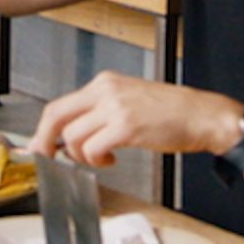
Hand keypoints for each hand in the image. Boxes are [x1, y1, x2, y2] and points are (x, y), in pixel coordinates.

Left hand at [26, 71, 243, 168]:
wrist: (202, 115)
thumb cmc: (171, 112)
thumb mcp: (129, 101)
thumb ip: (100, 113)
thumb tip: (71, 135)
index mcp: (104, 83)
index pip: (59, 105)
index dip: (44, 130)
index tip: (40, 147)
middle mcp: (105, 90)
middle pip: (55, 115)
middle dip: (45, 142)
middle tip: (48, 160)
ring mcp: (115, 107)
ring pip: (72, 136)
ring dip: (81, 156)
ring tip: (100, 159)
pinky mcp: (126, 125)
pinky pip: (93, 148)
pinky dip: (96, 160)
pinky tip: (111, 160)